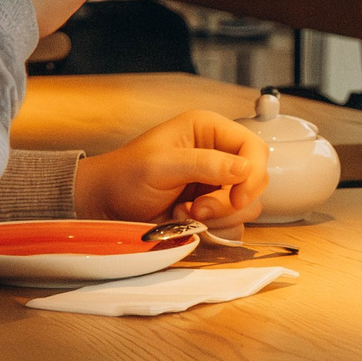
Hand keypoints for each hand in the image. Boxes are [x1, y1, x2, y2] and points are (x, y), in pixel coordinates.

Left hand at [73, 111, 269, 225]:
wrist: (106, 205)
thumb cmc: (125, 176)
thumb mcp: (161, 165)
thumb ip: (204, 164)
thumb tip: (244, 169)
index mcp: (209, 131)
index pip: (254, 147)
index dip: (253, 173)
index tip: (238, 198)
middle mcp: (218, 155)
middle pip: (256, 180)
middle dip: (230, 202)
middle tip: (197, 210)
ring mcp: (217, 184)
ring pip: (247, 206)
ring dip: (219, 218)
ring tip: (186, 214)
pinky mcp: (213, 209)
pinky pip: (233, 224)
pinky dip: (214, 230)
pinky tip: (186, 222)